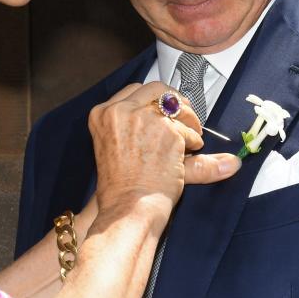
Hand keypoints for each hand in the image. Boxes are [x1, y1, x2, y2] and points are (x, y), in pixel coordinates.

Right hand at [88, 80, 238, 224]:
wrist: (127, 208)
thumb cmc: (121, 186)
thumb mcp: (129, 152)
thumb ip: (152, 133)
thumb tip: (195, 138)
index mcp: (103, 114)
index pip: (133, 90)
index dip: (153, 99)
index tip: (164, 109)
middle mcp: (119, 111)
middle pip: (156, 89)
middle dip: (175, 101)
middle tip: (185, 117)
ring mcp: (142, 118)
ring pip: (175, 105)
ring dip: (188, 119)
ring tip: (189, 139)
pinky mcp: (165, 131)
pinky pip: (187, 128)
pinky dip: (193, 139)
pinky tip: (188, 152)